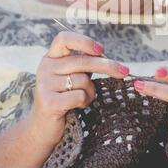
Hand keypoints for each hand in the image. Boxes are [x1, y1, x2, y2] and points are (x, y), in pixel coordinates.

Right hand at [28, 31, 129, 148]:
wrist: (42, 128)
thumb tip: (108, 57)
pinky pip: (80, 95)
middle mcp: (45, 68)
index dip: (84, 41)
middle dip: (107, 65)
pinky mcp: (49, 102)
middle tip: (124, 72)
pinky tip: (78, 107)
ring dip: (91, 92)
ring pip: (83, 80)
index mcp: (50, 58)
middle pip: (82, 60)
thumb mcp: (71, 77)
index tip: (101, 50)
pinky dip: (85, 101)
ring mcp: (45, 85)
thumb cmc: (63, 99)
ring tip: (84, 99)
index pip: (64, 38)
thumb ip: (83, 64)